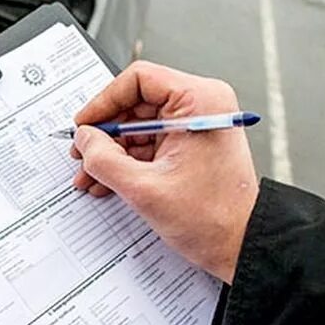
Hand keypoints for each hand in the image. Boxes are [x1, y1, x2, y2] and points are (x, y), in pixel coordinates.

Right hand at [71, 61, 258, 283]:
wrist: (240, 245)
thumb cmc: (213, 218)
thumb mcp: (143, 188)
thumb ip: (104, 159)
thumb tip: (84, 139)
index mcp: (200, 102)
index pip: (138, 80)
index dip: (104, 102)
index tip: (85, 124)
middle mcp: (201, 106)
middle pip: (136, 103)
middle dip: (105, 133)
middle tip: (84, 154)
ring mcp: (196, 125)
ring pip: (139, 125)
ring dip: (112, 151)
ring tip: (92, 174)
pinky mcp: (191, 144)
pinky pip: (150, 142)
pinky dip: (127, 160)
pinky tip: (108, 180)